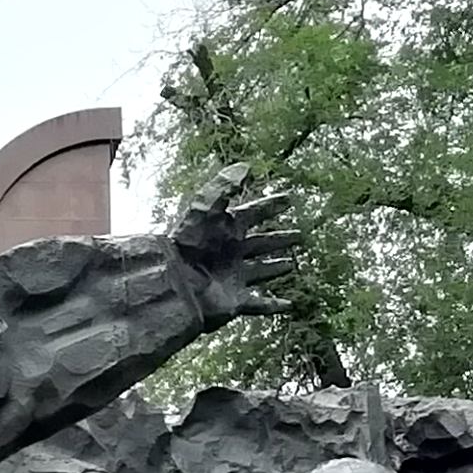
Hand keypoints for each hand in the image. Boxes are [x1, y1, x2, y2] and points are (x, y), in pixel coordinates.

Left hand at [173, 165, 300, 320]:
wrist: (173, 282)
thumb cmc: (187, 244)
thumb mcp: (204, 208)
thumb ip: (224, 187)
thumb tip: (247, 166)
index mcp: (226, 230)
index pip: (253, 213)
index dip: (270, 206)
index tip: (289, 197)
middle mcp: (232, 253)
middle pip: (261, 243)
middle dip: (279, 239)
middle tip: (299, 235)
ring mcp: (234, 277)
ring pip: (261, 271)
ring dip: (276, 267)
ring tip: (292, 264)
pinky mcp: (234, 300)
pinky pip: (259, 303)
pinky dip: (274, 305)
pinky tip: (289, 305)